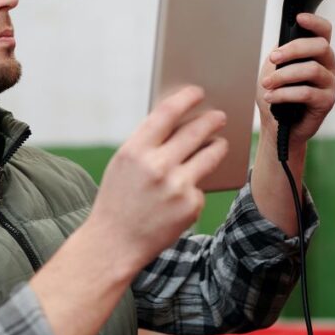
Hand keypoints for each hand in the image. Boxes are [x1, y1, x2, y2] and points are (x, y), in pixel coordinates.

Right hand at [85, 86, 227, 272]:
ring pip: (210, 155)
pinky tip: (184, 193)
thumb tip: (180, 121)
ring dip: (218, 146)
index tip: (197, 91)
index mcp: (134, 151)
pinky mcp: (190, 206)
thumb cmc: (118, 199)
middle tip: (220, 116)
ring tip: (220, 143)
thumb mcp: (123, 165)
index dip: (185, 98)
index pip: (167, 112)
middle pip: (195, 131)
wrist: (114, 243)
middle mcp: (157, 166)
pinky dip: (195, 187)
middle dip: (211, 120)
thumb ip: (147, 143)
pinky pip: (200, 187)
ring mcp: (176, 187)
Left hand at [257, 13, 334, 145]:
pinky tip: (271, 97)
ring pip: (312, 69)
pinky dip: (285, 94)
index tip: (298, 18)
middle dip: (293, 50)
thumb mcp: (275, 68)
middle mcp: (329, 66)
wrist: (276, 125)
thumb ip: (282, 53)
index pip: (324, 31)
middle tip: (272, 59)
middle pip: (320, 46)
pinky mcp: (327, 102)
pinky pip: (307, 92)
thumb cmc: (277, 94)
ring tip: (266, 84)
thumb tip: (282, 44)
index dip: (314, 22)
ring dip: (284, 75)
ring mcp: (330, 83)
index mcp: (318, 54)